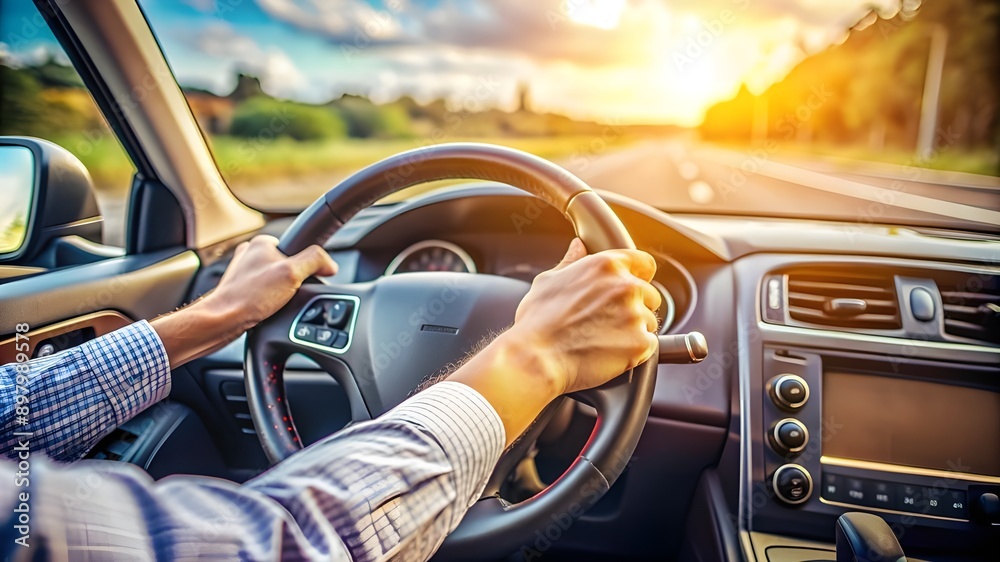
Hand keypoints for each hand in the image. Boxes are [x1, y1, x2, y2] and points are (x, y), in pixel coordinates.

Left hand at [205, 235, 337, 331]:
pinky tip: (268, 309)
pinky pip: (266, 292)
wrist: (223, 320)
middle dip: (293, 282)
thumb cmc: (249, 296)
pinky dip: (270, 301)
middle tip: (288, 295)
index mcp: (262, 242)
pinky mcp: (241, 288)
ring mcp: (245, 271)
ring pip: (277, 281)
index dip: (307, 266)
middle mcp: (251, 253)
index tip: (304, 280)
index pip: (299, 249)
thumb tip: (330, 264)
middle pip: (289, 266)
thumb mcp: (292, 273)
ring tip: (275, 303)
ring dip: (282, 293)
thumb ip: (315, 261)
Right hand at [448, 238, 659, 444]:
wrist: (536, 358)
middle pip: (650, 295)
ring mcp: (634, 315)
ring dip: (634, 331)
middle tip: (608, 321)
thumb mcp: (548, 281)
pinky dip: (634, 352)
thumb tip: (578, 246)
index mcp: (605, 266)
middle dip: (634, 307)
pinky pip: (649, 345)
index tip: (630, 288)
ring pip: (649, 322)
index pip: (644, 263)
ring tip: (605, 339)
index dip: (638, 277)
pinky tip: (610, 353)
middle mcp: (625, 286)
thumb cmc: (537, 322)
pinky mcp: (639, 343)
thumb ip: (571, 262)